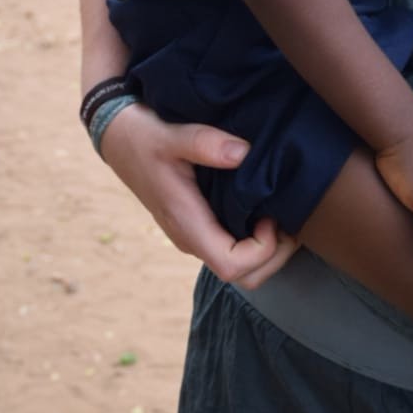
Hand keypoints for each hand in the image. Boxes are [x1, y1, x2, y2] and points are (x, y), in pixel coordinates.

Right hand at [98, 102, 298, 288]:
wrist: (120, 138)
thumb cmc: (145, 137)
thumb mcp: (172, 134)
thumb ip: (205, 143)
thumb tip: (244, 152)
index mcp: (187, 224)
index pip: (233, 266)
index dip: (262, 249)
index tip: (272, 214)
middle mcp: (192, 238)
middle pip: (245, 277)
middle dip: (276, 255)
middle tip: (291, 216)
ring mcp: (196, 234)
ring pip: (243, 268)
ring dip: (270, 249)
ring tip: (283, 211)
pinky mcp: (201, 224)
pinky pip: (235, 248)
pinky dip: (260, 239)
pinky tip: (268, 207)